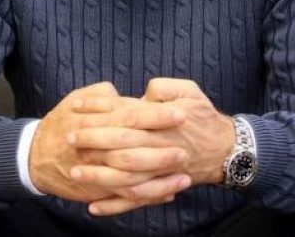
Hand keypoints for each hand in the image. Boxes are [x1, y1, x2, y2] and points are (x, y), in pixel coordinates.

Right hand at [28, 82, 189, 204]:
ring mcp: (99, 171)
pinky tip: (169, 193)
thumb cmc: (61, 123)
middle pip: (134, 148)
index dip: (157, 115)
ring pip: (133, 178)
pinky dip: (149, 197)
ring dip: (160, 178)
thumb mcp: (75, 99)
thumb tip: (119, 92)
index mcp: (97, 120)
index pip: (132, 115)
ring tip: (185, 176)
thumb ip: (100, 94)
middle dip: (162, 149)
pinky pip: (126, 197)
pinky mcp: (99, 190)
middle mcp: (98, 147)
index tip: (181, 113)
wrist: (34, 156)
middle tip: (187, 147)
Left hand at [71, 78, 234, 214]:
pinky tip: (93, 207)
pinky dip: (114, 206)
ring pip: (125, 178)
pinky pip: (135, 200)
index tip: (76, 106)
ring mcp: (159, 171)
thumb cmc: (203, 117)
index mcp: (162, 121)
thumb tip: (144, 91)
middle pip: (121, 146)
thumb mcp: (190, 91)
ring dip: (98, 176)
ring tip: (74, 172)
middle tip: (69, 137)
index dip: (100, 110)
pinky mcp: (160, 188)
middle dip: (93, 141)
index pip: (125, 115)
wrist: (225, 149)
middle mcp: (159, 147)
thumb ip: (165, 87)